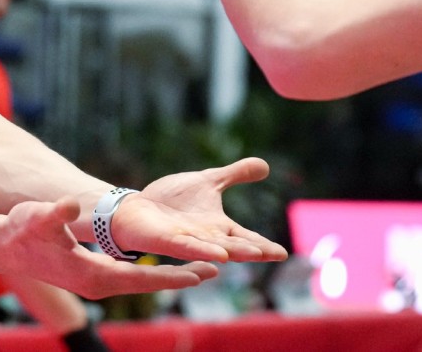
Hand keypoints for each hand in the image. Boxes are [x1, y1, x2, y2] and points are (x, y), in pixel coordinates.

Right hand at [0, 197, 218, 298]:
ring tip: (200, 267)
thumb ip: (56, 213)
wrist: (3, 246)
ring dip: (170, 274)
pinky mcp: (91, 277)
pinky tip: (166, 263)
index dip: (171, 274)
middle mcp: (97, 285)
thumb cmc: (21, 230)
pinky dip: (152, 271)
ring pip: (141, 281)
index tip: (199, 273)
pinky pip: (129, 277)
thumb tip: (71, 206)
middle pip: (148, 283)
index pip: (140, 278)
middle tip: (216, 268)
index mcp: (92, 275)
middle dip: (180, 276)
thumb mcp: (38, 217)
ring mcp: (94, 283)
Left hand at [111, 157, 287, 263]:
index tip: (283, 253)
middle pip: (235, 246)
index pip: (246, 237)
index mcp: (218, 226)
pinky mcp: (167, 240)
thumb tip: (265, 166)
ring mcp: (186, 241)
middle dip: (255, 250)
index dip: (264, 245)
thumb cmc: (172, 201)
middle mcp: (206, 238)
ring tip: (254, 255)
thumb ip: (235, 175)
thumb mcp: (208, 181)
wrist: (138, 207)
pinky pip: (186, 247)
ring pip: (214, 249)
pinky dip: (202, 250)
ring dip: (233, 253)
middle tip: (276, 254)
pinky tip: (218, 255)